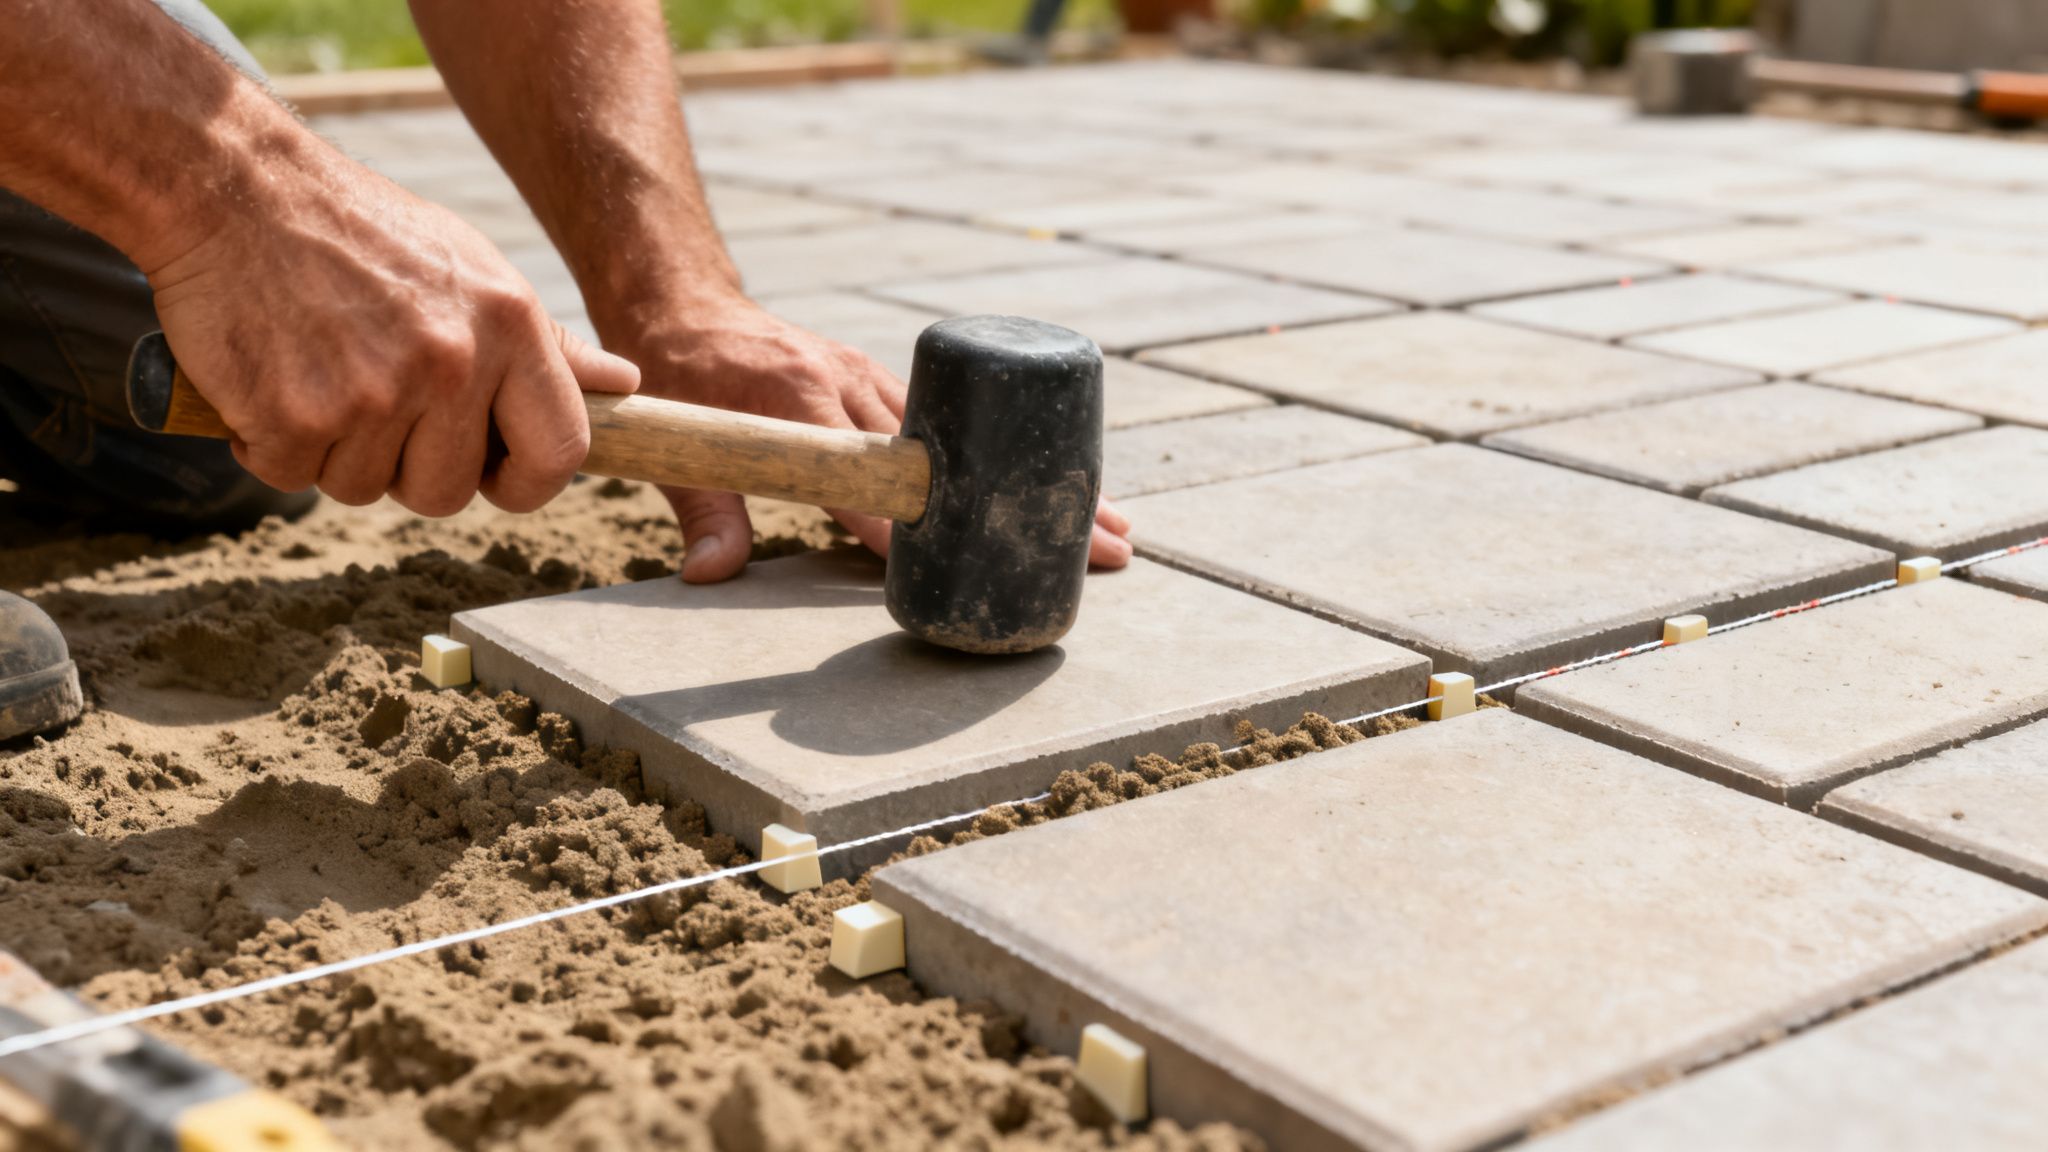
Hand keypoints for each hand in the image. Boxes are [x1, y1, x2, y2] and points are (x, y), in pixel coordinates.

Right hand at [144, 156, 638, 515]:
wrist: (236, 186)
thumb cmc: (365, 234)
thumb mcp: (476, 270)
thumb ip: (548, 343)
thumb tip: (623, 384)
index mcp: (512, 327)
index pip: (560, 452)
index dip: (529, 484)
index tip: (494, 477)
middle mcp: (453, 362)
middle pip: (448, 492)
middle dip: (409, 469)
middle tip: (373, 405)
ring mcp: (374, 393)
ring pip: (366, 489)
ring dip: (335, 453)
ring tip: (319, 372)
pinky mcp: (296, 415)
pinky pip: (292, 477)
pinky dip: (270, 444)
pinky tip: (268, 378)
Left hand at [622, 297, 1132, 583]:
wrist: (687, 299)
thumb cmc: (680, 375)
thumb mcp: (677, 445)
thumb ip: (703, 510)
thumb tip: (711, 575)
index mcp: (805, 407)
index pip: (873, 486)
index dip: (914, 532)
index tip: (963, 569)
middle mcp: (856, 389)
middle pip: (960, 466)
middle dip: (1028, 512)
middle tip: (1104, 550)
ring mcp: (880, 383)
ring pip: (978, 443)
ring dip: (1044, 485)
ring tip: (1116, 529)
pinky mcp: (889, 381)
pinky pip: (963, 424)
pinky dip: (1013, 456)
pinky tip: (1060, 486)